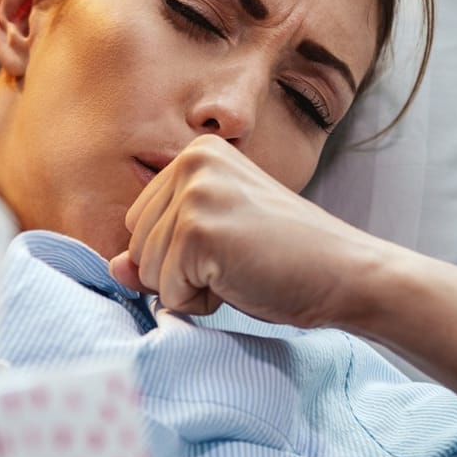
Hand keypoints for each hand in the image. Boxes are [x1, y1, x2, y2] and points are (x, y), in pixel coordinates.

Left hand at [107, 138, 389, 327]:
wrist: (344, 273)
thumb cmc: (283, 259)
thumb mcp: (213, 245)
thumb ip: (159, 250)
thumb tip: (113, 268)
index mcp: (197, 154)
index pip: (139, 224)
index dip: (178, 255)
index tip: (230, 247)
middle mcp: (192, 163)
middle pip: (136, 246)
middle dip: (179, 273)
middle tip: (239, 262)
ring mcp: (195, 194)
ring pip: (147, 271)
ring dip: (190, 289)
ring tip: (241, 270)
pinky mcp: (198, 230)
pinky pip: (167, 290)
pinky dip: (200, 302)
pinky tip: (242, 281)